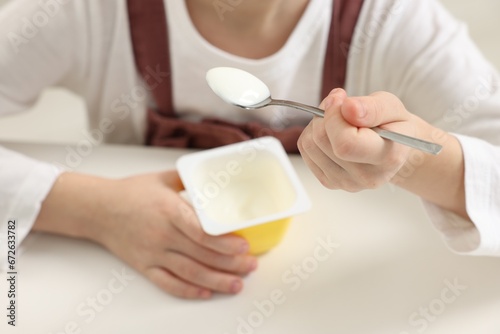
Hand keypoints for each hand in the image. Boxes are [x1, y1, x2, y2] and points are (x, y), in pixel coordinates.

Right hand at [35, 171, 257, 298]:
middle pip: (202, 255)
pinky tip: (206, 293)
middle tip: (251, 266)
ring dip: (216, 281)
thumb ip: (189, 179)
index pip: (201, 232)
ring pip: (189, 273)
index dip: (225, 242)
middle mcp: (162, 235)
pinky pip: (168, 283)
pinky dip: (188, 291)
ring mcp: (153, 253)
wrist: (97, 209)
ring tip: (237, 285)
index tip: (244, 246)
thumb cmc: (130, 191)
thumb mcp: (162, 178)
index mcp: (169, 211)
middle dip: (230, 264)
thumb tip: (214, 176)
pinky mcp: (144, 266)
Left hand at [298, 88, 413, 190]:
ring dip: (317, 123)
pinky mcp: (329, 182)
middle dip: (325, 114)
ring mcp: (345, 182)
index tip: (342, 99)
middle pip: (322, 141)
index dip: (335, 116)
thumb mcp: (393, 107)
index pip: (345, 143)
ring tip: (338, 118)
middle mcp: (366, 176)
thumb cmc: (393, 125)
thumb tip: (348, 108)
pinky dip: (312, 134)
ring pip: (310, 144)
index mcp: (387, 158)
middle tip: (340, 103)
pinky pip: (306, 151)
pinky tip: (331, 131)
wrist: (392, 148)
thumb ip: (373, 107)